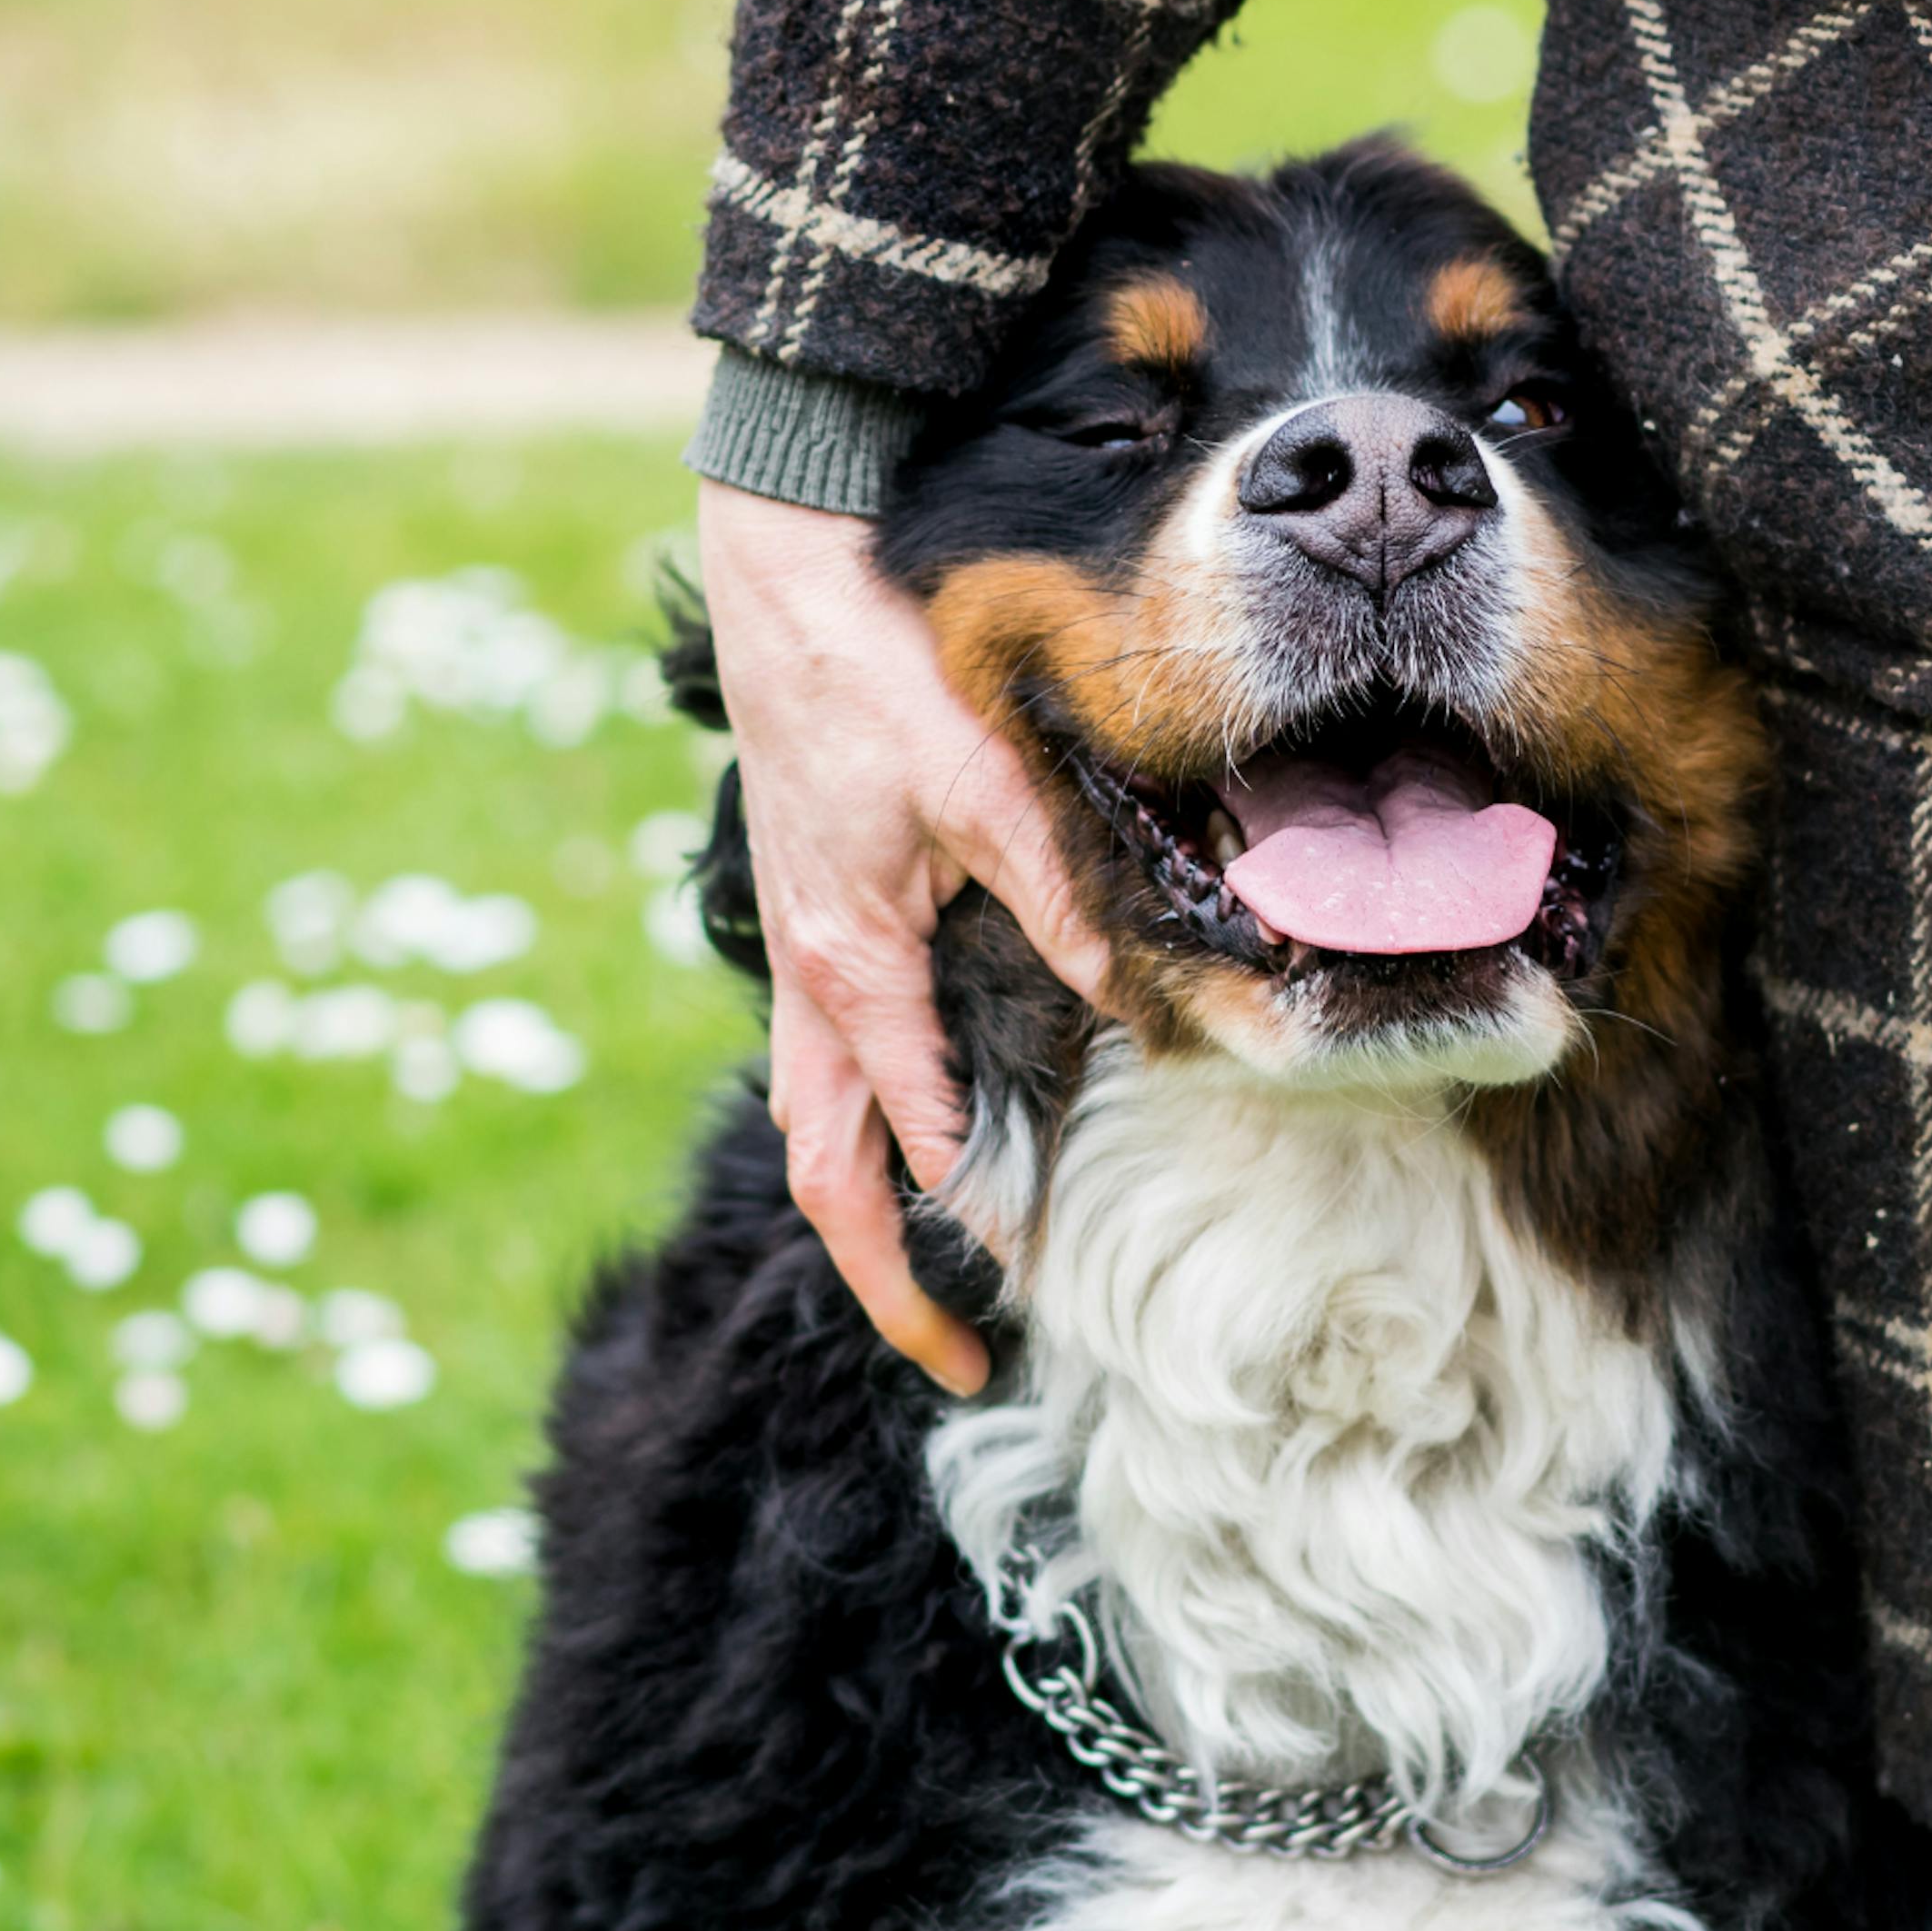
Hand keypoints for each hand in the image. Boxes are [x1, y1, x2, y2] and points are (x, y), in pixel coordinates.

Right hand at [693, 480, 1110, 1393]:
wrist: (781, 568)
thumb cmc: (875, 669)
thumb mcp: (983, 786)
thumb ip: (1062, 899)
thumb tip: (1150, 995)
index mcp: (847, 967)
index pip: (904, 1145)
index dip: (968, 1229)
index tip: (1034, 1296)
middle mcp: (810, 979)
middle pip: (829, 1174)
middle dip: (885, 1280)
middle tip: (961, 1362)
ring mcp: (799, 950)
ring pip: (814, 1119)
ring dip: (864, 1206)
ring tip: (927, 1278)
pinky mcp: (812, 913)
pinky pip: (822, 1053)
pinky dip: (864, 1117)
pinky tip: (924, 1125)